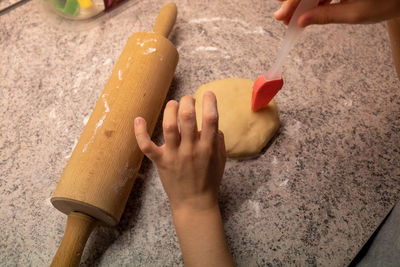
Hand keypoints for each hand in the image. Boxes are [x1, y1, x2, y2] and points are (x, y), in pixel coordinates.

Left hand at [134, 91, 225, 212]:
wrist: (195, 203)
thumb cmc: (210, 181)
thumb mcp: (221, 160)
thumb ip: (218, 141)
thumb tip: (214, 125)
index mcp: (208, 147)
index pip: (211, 119)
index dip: (210, 102)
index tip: (208, 93)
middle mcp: (191, 149)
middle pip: (188, 117)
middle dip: (188, 101)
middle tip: (188, 99)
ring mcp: (174, 155)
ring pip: (169, 126)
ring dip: (170, 109)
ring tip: (173, 103)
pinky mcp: (160, 161)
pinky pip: (146, 145)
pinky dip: (140, 132)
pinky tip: (138, 119)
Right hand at [274, 0, 399, 26]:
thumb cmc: (386, 1)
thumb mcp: (355, 13)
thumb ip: (326, 16)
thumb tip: (303, 21)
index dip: (292, 2)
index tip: (282, 16)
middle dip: (292, 1)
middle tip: (283, 17)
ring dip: (300, 1)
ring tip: (292, 18)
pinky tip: (307, 11)